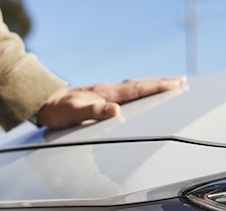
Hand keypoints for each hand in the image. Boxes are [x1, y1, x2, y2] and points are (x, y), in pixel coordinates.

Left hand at [36, 76, 186, 128]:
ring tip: (172, 83)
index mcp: (106, 95)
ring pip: (136, 87)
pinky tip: (145, 93)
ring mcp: (106, 93)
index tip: (176, 84)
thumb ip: (94, 113)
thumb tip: (115, 110)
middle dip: (162, 83)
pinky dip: (142, 90)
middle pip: (140, 85)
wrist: (43, 103)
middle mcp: (108, 91)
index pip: (137, 90)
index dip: (157, 88)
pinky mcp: (102, 96)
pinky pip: (129, 92)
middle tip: (183, 80)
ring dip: (154, 85)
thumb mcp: (73, 115)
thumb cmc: (58, 112)